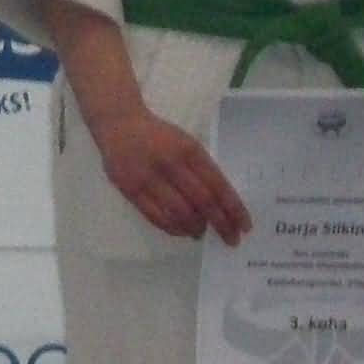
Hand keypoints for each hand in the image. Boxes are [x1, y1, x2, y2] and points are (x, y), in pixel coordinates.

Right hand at [91, 108, 251, 243]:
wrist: (119, 124)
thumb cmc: (160, 136)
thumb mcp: (187, 143)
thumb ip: (202, 170)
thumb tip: (220, 206)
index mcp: (189, 150)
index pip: (218, 185)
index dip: (234, 208)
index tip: (245, 226)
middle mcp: (170, 163)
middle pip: (202, 202)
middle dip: (220, 224)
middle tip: (231, 239)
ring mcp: (148, 177)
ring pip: (179, 213)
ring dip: (195, 228)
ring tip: (201, 233)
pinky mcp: (130, 189)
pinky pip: (156, 216)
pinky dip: (173, 228)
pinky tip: (182, 230)